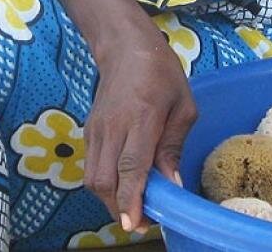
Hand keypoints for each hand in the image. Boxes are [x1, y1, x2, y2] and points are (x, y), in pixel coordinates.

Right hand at [85, 20, 197, 232]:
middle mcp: (112, 127)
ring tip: (134, 209)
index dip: (131, 198)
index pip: (131, 166)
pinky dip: (105, 184)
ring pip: (93, 178)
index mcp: (141, 118)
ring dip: (111, 200)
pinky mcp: (88, 131)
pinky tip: (123, 187)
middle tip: (142, 223)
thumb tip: (172, 184)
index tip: (134, 223)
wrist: (125, 47)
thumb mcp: (183, 106)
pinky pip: (92, 167)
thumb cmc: (161, 74)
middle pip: (106, 180)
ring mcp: (95, 130)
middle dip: (120, 207)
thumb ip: (174, 146)